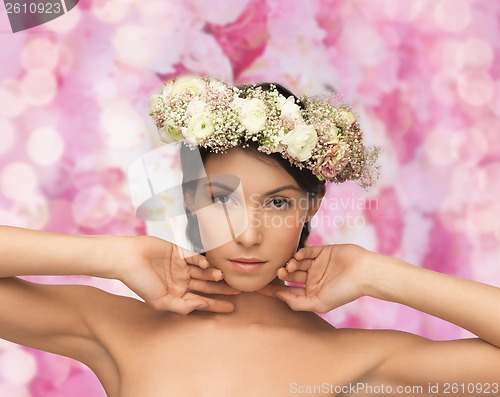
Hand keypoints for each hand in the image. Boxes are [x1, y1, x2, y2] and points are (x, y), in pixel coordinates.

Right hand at [119, 236, 240, 313]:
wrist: (127, 259)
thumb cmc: (140, 282)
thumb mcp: (162, 301)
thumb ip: (183, 306)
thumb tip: (203, 307)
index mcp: (177, 294)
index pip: (201, 300)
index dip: (217, 304)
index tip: (233, 308)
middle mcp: (181, 280)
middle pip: (207, 286)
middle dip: (222, 289)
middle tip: (240, 290)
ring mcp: (181, 266)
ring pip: (203, 272)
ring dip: (213, 274)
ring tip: (222, 276)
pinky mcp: (179, 251)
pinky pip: (195, 257)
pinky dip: (202, 261)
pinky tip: (206, 265)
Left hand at [257, 244, 372, 312]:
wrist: (364, 273)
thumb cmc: (344, 291)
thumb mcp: (319, 303)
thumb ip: (297, 302)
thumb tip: (279, 295)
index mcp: (311, 292)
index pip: (287, 290)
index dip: (273, 289)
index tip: (257, 287)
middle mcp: (313, 278)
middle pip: (290, 275)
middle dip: (282, 274)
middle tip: (279, 272)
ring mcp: (317, 264)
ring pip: (296, 262)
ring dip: (290, 263)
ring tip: (290, 265)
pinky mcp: (323, 251)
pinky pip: (306, 250)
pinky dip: (300, 252)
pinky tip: (298, 256)